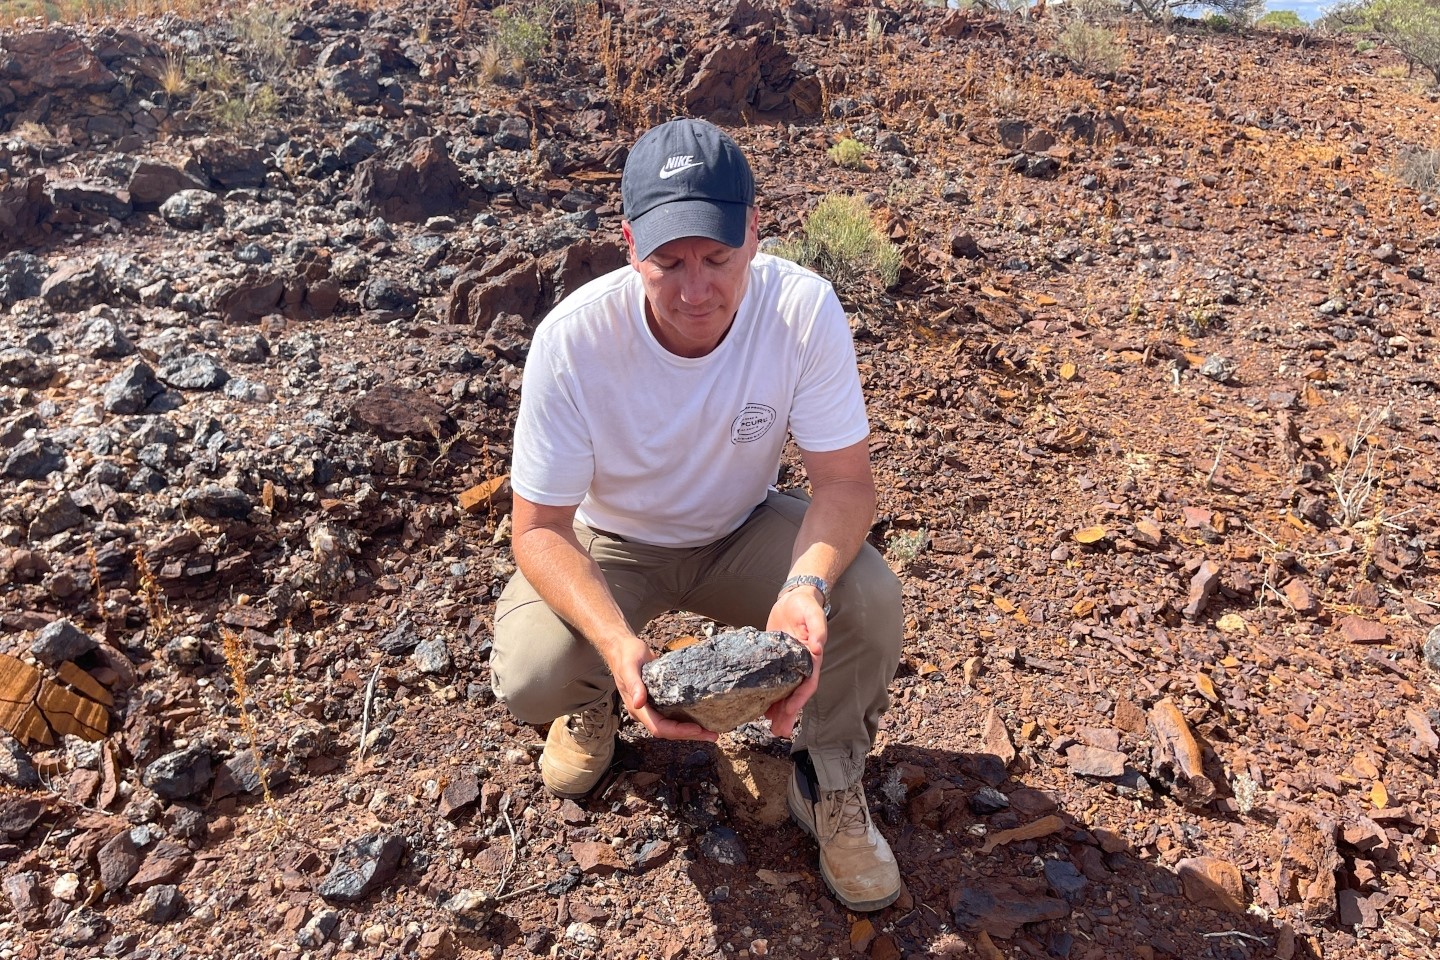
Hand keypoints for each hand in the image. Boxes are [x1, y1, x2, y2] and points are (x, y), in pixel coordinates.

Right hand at [606, 634, 717, 742]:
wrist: (623, 649)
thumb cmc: (626, 656)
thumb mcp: (629, 667)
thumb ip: (634, 684)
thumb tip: (639, 703)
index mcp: (638, 708)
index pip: (659, 727)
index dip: (678, 731)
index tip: (697, 729)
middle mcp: (646, 712)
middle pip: (669, 731)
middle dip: (691, 735)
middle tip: (713, 735)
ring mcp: (653, 708)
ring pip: (673, 726)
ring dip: (692, 730)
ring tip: (712, 731)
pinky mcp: (660, 701)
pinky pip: (675, 715)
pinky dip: (688, 718)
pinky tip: (702, 716)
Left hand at [764, 584, 827, 737]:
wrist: (793, 598)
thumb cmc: (805, 606)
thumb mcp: (812, 614)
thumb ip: (818, 629)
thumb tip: (819, 648)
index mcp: (811, 658)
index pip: (808, 684)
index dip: (800, 699)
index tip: (790, 712)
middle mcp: (801, 666)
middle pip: (796, 695)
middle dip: (788, 714)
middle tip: (778, 731)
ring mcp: (788, 666)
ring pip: (785, 693)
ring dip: (779, 711)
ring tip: (771, 728)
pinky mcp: (776, 662)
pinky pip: (773, 683)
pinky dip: (769, 696)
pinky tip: (761, 708)